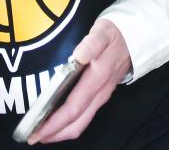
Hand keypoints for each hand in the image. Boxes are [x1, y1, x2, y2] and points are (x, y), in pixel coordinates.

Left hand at [28, 19, 131, 143]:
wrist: (137, 37)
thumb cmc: (115, 33)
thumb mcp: (103, 32)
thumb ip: (91, 44)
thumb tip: (79, 55)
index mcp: (97, 78)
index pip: (73, 108)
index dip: (55, 123)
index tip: (36, 130)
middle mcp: (100, 92)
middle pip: (77, 123)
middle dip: (54, 134)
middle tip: (32, 137)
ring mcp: (102, 96)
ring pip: (82, 122)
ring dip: (61, 131)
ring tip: (41, 132)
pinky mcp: (102, 94)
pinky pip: (85, 116)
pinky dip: (69, 123)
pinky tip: (58, 120)